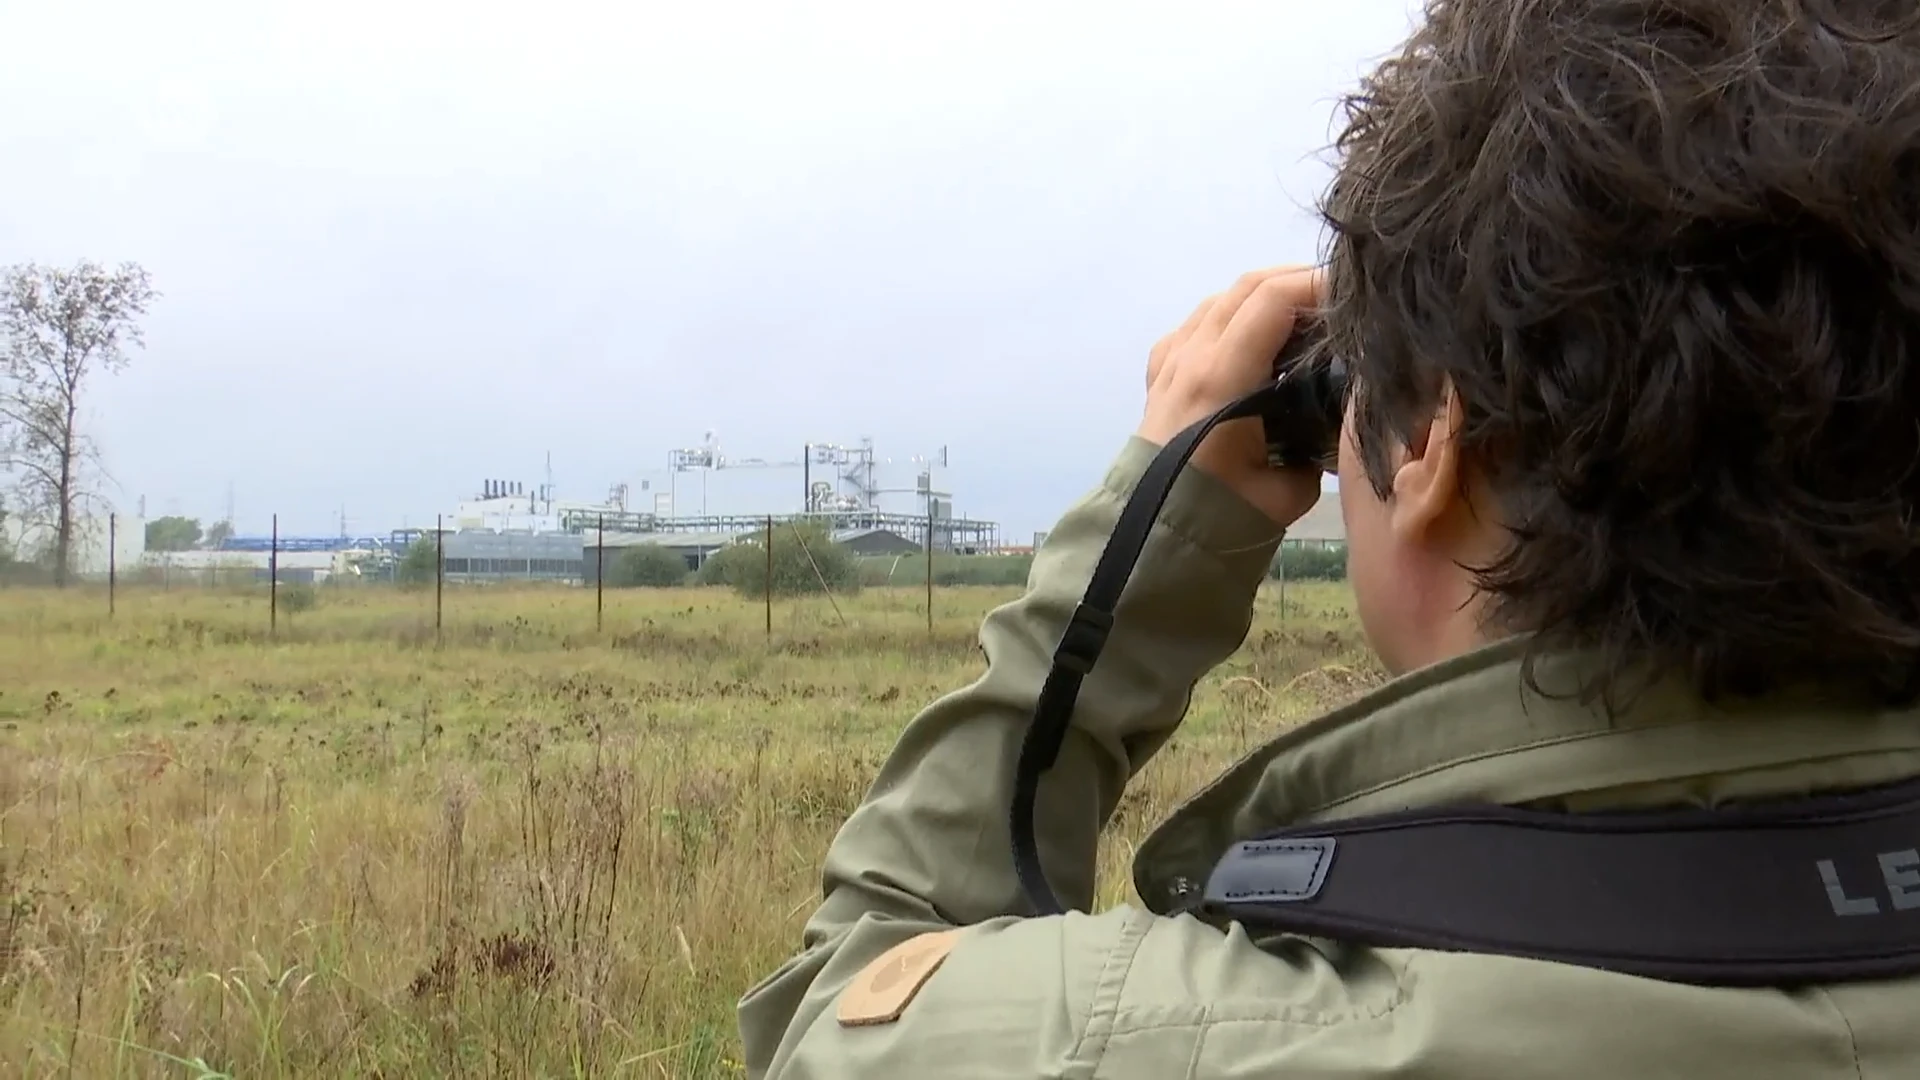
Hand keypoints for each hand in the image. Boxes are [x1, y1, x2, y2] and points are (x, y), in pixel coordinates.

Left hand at [1136, 265, 1327, 527]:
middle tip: (1341, 301)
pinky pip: (1198, 323)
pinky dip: (1232, 316)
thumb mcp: (1288, 488)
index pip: (1272, 300)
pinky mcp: (1160, 372)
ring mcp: (1170, 360)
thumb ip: (1319, 445)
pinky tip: (1254, 339)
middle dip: (1298, 282)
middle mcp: (1190, 356)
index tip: (1357, 296)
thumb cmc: (1220, 516)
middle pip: (1247, 287)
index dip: (1318, 285)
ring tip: (1305, 317)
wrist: (1150, 538)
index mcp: (1219, 376)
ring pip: (1221, 300)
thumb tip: (1339, 419)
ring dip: (1264, 297)